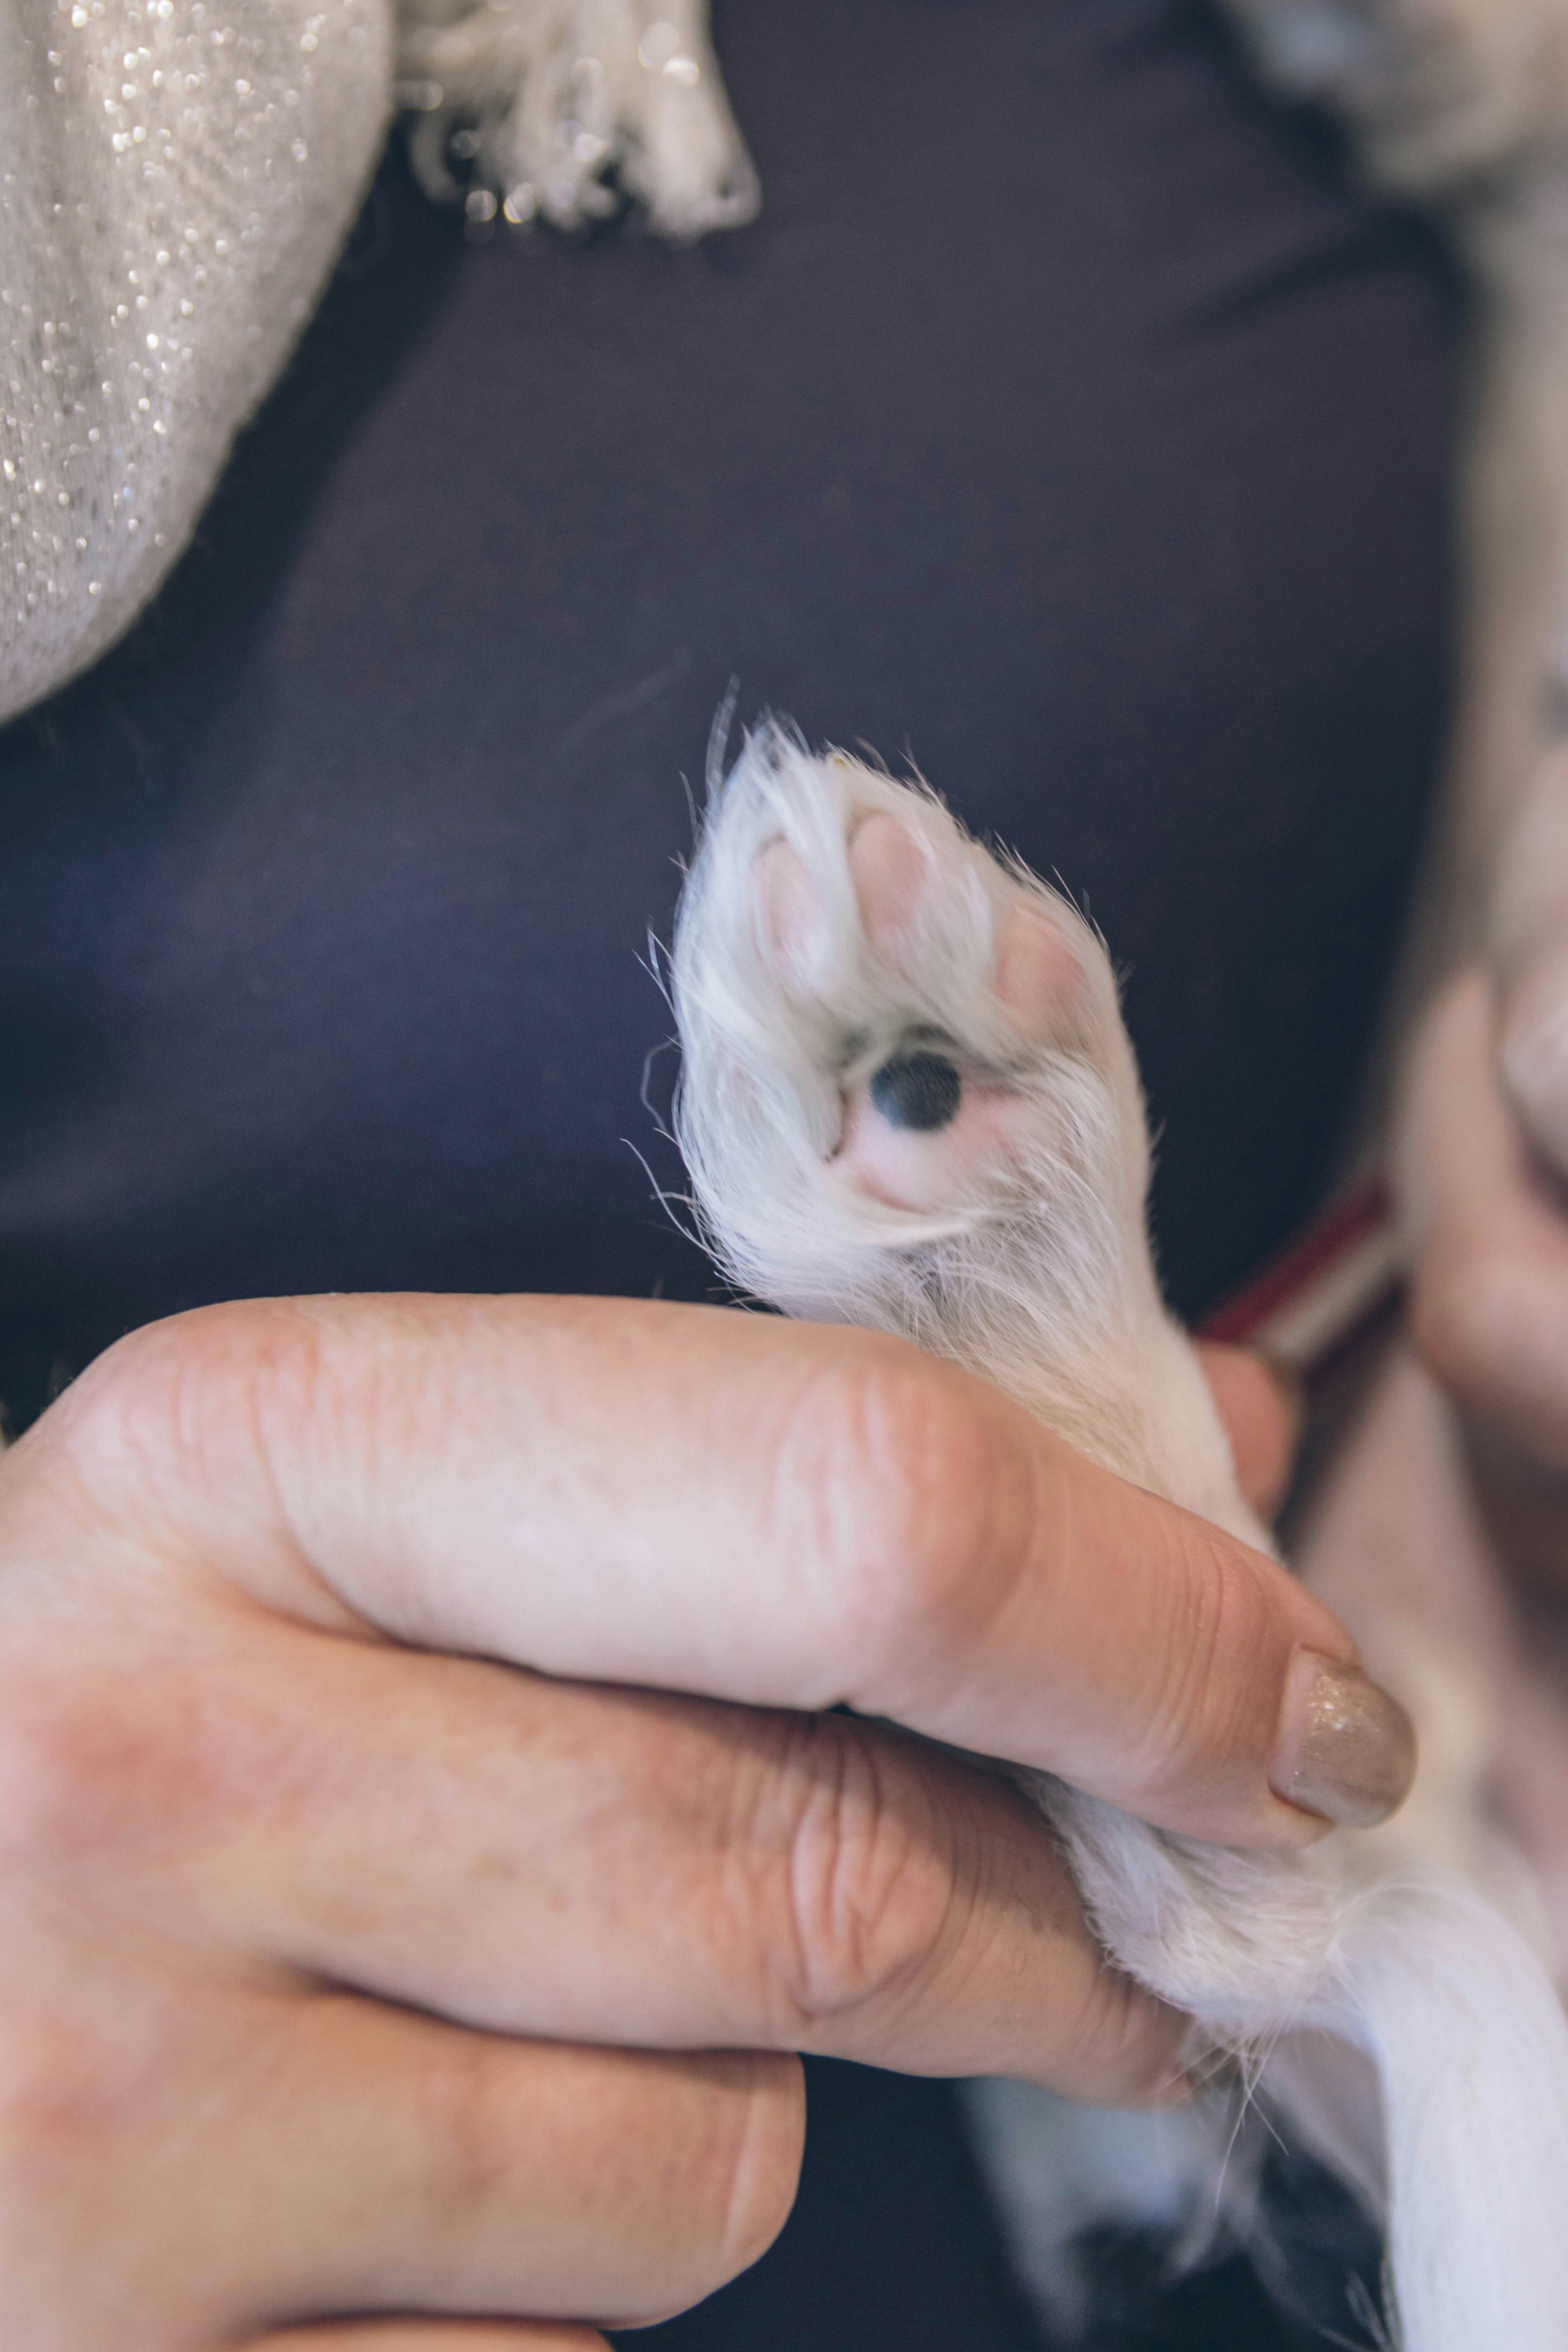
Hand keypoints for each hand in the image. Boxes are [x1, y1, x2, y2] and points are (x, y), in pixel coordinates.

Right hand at [0, 1293, 1392, 2347]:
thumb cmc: (161, 1667)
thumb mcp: (397, 1500)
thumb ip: (785, 1473)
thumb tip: (1196, 1472)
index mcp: (250, 1452)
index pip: (849, 1515)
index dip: (1144, 1622)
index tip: (1298, 1718)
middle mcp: (150, 1767)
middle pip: (828, 1872)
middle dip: (1066, 1913)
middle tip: (1146, 1918)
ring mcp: (112, 2120)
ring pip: (716, 2152)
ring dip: (749, 2082)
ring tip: (567, 1997)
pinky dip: (575, 2269)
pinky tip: (424, 2156)